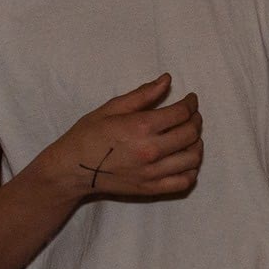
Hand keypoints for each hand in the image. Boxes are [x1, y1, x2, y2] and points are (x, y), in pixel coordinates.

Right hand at [49, 74, 202, 204]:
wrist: (72, 169)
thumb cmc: (88, 135)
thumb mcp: (111, 108)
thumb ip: (142, 94)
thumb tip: (167, 79)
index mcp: (140, 127)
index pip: (181, 113)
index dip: (191, 104)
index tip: (191, 100)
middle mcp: (150, 150)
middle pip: (190, 134)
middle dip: (196, 121)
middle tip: (192, 115)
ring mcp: (153, 172)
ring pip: (193, 158)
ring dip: (197, 144)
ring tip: (190, 136)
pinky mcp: (152, 188)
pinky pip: (185, 181)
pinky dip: (192, 170)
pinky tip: (185, 160)